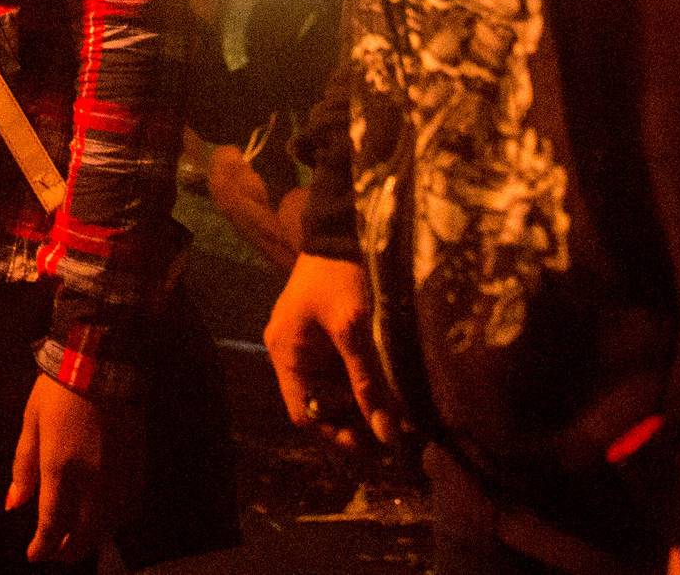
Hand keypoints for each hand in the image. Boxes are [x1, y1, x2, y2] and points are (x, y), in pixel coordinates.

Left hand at [6, 372, 138, 562]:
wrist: (104, 360)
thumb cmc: (59, 388)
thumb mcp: (31, 422)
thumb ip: (24, 468)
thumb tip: (14, 505)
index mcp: (61, 470)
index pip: (51, 526)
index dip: (42, 547)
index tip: (34, 555)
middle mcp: (92, 483)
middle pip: (81, 536)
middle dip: (64, 551)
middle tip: (52, 551)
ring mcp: (119, 478)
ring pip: (106, 529)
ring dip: (89, 540)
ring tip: (75, 538)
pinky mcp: (138, 469)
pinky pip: (128, 511)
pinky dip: (113, 523)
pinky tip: (103, 518)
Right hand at [264, 251, 404, 446]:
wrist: (338, 234)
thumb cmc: (339, 278)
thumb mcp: (353, 329)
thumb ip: (367, 381)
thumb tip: (386, 433)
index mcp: (285, 353)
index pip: (303, 413)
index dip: (334, 434)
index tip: (369, 444)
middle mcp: (289, 354)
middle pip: (318, 406)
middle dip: (351, 423)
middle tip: (388, 435)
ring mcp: (305, 346)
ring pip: (331, 392)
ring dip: (359, 407)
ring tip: (394, 418)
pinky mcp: (322, 339)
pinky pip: (338, 374)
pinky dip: (360, 386)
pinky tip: (386, 394)